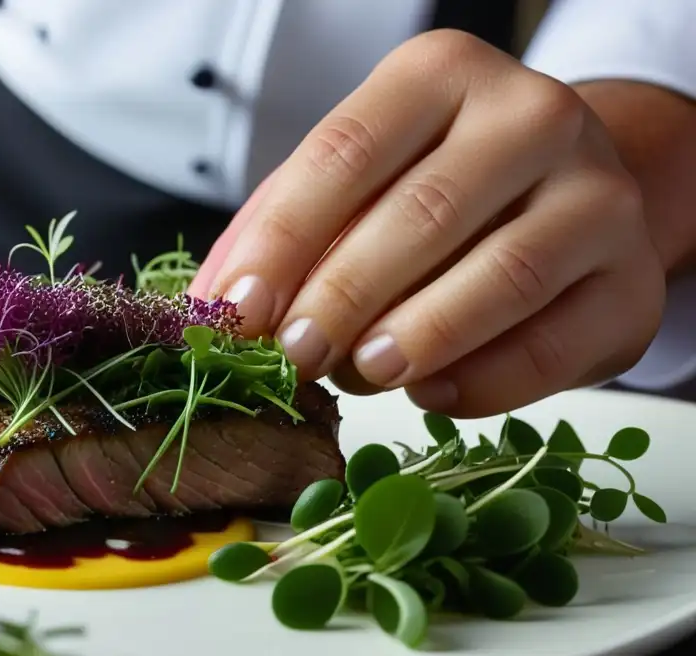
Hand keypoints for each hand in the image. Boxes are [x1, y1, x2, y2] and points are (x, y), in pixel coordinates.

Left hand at [191, 30, 665, 416]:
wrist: (564, 193)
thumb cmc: (435, 188)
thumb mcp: (353, 184)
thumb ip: (282, 229)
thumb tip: (211, 304)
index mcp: (442, 76)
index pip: (343, 154)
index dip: (280, 243)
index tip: (235, 315)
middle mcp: (532, 117)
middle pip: (421, 214)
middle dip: (343, 297)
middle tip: (294, 357)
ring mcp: (597, 194)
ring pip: (503, 276)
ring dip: (417, 339)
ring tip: (364, 374)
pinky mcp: (630, 280)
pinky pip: (552, 346)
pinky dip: (482, 382)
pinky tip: (430, 394)